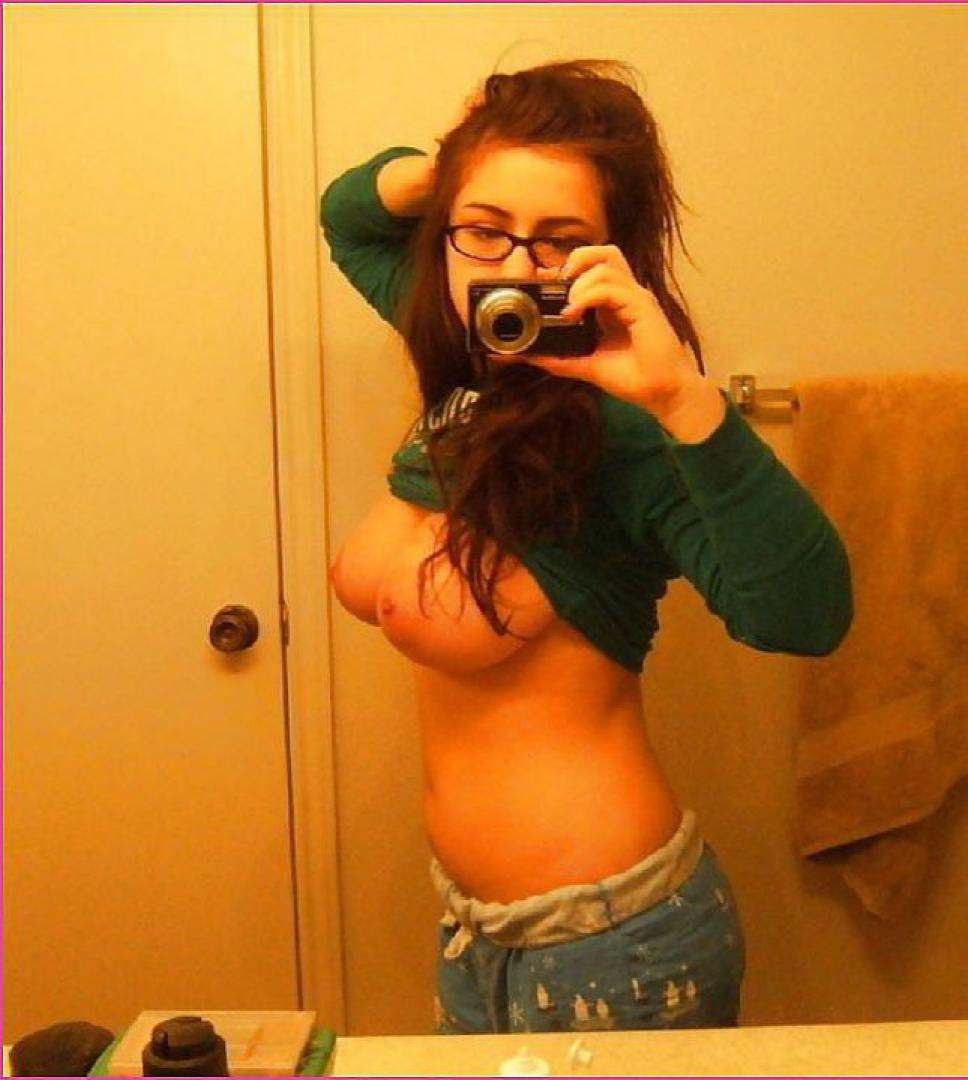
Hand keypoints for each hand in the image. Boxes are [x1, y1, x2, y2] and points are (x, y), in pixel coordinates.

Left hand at [492, 245, 722, 433]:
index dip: (567, 270)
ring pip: (607, 262)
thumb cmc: (635, 379)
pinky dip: (588, 294)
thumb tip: (528, 355)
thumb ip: (560, 358)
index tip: (543, 285)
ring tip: (568, 308)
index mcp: (614, 304)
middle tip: (558, 285)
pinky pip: (612, 286)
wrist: (664, 395)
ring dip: (579, 281)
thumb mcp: (588, 365)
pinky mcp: (643, 307)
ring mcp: (636, 298)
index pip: (593, 268)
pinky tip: (575, 313)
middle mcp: (626, 295)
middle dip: (575, 260)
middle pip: (604, 253)